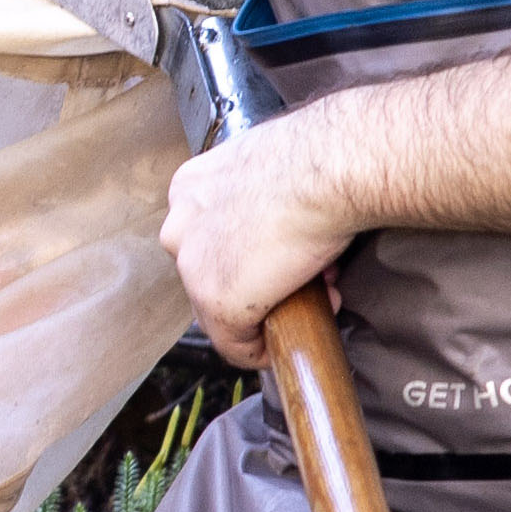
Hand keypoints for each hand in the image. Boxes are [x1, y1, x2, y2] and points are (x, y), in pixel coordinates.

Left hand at [161, 114, 361, 364]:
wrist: (329, 170)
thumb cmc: (317, 160)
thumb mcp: (272, 171)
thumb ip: (261, 203)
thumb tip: (284, 233)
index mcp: (190, 188)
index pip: (207, 240)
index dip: (252, 257)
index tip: (285, 258)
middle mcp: (180, 226)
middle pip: (212, 276)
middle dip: (261, 285)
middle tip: (307, 281)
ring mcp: (194, 267)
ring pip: (221, 313)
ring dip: (268, 313)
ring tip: (317, 297)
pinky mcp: (217, 302)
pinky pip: (235, 346)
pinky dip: (262, 351)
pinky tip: (292, 336)